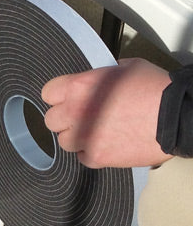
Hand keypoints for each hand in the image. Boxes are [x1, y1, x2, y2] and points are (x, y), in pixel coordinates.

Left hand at [41, 58, 173, 168]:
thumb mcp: (124, 68)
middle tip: (82, 117)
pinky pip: (82, 157)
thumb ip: (101, 75)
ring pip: (64, 141)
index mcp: (79, 87)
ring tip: (94, 132)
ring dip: (76, 137)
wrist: (177, 116)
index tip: (67, 99)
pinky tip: (105, 144)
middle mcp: (76, 112)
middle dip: (65, 119)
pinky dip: (91, 152)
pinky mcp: (97, 157)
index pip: (48, 93)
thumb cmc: (155, 88)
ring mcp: (84, 136)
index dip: (58, 96)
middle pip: (51, 120)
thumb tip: (96, 80)